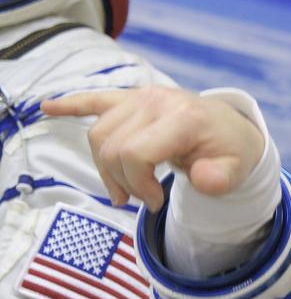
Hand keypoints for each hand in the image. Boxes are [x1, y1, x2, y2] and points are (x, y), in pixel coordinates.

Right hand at [42, 87, 265, 210]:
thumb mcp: (236, 169)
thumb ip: (220, 179)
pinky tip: (47, 108)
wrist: (232, 128)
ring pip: (98, 135)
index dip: (138, 184)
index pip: (134, 153)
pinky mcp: (131, 98)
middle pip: (112, 147)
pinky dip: (71, 105)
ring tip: (125, 187)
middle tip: (144, 198)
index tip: (155, 202)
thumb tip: (203, 179)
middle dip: (122, 181)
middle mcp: (157, 101)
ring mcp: (142, 97)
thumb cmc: (230, 150)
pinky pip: (95, 99)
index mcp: (182, 117)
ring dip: (105, 166)